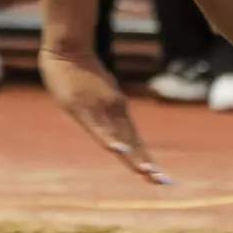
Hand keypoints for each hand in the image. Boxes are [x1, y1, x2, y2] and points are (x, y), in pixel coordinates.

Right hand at [39, 47, 168, 184]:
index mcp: (118, 112)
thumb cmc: (82, 72)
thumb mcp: (98, 94)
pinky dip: (109, 139)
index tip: (161, 178)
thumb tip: (114, 124)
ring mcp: (102, 110)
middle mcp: (115, 113)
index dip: (146, 161)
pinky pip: (99, 127)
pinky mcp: (87, 107)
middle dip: (146, 165)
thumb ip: (106, 111)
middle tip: (164, 182)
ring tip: (149, 172)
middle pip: (133, 145)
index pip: (135, 143)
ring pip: (120, 138)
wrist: (68, 50)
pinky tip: (118, 150)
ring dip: (134, 157)